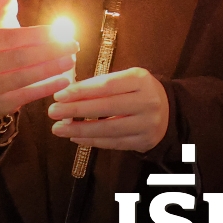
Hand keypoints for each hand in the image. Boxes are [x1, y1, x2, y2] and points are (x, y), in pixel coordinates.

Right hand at [0, 0, 76, 123]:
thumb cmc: (1, 55)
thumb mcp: (0, 34)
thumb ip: (5, 15)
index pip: (12, 36)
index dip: (38, 34)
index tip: (62, 31)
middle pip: (19, 56)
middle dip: (49, 51)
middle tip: (73, 45)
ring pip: (23, 76)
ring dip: (50, 68)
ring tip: (71, 61)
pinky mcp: (0, 102)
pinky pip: (27, 95)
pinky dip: (47, 87)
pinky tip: (65, 80)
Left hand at [48, 67, 169, 152]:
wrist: (169, 111)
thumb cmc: (139, 91)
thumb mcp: (127, 79)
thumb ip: (102, 84)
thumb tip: (68, 93)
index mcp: (141, 79)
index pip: (107, 86)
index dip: (82, 91)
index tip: (59, 95)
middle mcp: (147, 101)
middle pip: (107, 107)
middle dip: (76, 110)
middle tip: (53, 112)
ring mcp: (147, 124)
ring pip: (109, 128)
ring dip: (80, 129)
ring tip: (58, 128)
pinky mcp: (143, 141)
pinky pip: (114, 143)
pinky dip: (92, 141)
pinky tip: (75, 137)